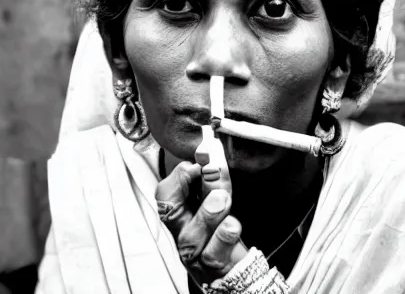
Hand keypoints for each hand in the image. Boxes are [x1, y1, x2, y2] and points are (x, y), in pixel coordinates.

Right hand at [156, 161, 247, 284]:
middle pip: (172, 211)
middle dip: (187, 186)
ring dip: (207, 212)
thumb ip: (211, 174)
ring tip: (220, 198)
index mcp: (179, 212)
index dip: (181, 173)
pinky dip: (223, 237)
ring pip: (193, 234)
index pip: (165, 192)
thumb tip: (209, 145)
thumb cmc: (219, 227)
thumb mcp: (215, 196)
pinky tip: (231, 225)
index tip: (202, 155)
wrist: (232, 266)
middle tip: (208, 168)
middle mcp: (182, 231)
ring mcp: (196, 251)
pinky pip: (215, 252)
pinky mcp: (213, 266)